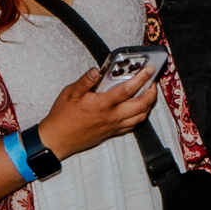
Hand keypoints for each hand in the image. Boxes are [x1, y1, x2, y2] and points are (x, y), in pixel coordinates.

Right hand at [36, 61, 162, 159]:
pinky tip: (137, 109)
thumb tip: (96, 70)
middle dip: (151, 92)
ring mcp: (114, 126)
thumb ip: (85, 81)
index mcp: (103, 105)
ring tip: (148, 93)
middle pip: (141, 105)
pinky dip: (140, 116)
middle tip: (152, 81)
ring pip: (140, 117)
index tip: (149, 69)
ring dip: (148, 105)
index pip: (128, 90)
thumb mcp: (70, 93)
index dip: (141, 78)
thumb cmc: (63, 116)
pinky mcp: (112, 133)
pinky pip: (132, 126)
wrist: (58, 139)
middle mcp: (112, 116)